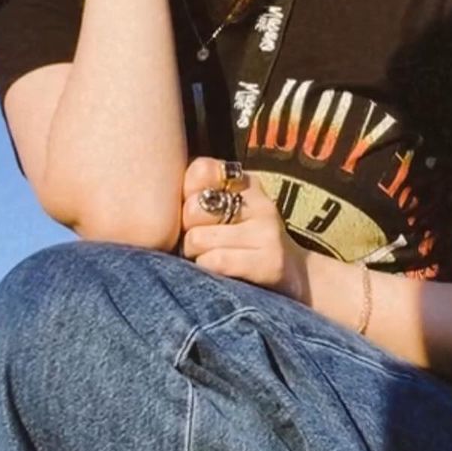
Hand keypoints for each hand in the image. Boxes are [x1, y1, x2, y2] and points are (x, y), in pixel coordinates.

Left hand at [180, 157, 310, 302]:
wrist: (297, 281)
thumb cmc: (246, 247)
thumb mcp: (228, 214)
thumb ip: (197, 198)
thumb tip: (154, 201)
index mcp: (246, 184)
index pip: (200, 170)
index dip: (184, 195)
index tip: (192, 216)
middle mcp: (259, 202)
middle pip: (191, 209)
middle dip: (185, 232)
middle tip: (198, 245)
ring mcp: (266, 230)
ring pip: (197, 239)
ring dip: (194, 257)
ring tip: (209, 261)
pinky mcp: (270, 261)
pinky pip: (215, 261)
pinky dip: (207, 271)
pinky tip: (218, 275)